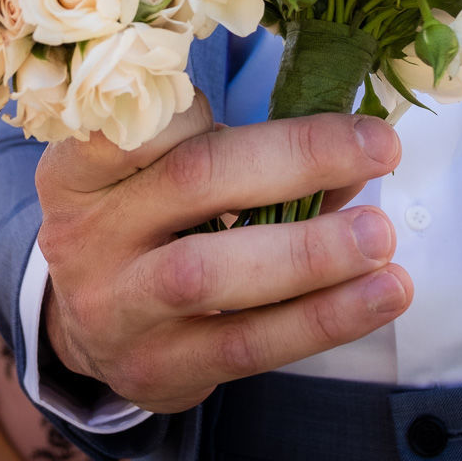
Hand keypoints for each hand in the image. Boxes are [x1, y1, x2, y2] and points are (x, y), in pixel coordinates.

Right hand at [36, 91, 410, 414]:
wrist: (88, 334)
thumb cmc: (143, 227)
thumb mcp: (162, 177)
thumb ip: (245, 158)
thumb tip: (354, 147)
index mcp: (79, 169)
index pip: (143, 118)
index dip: (218, 103)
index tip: (295, 90)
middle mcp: (83, 234)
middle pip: (192, 181)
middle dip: (296, 160)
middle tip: (379, 149)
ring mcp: (115, 308)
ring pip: (210, 272)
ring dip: (309, 252)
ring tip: (381, 235)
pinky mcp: (158, 370)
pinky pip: (248, 345)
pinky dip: (324, 318)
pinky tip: (382, 295)